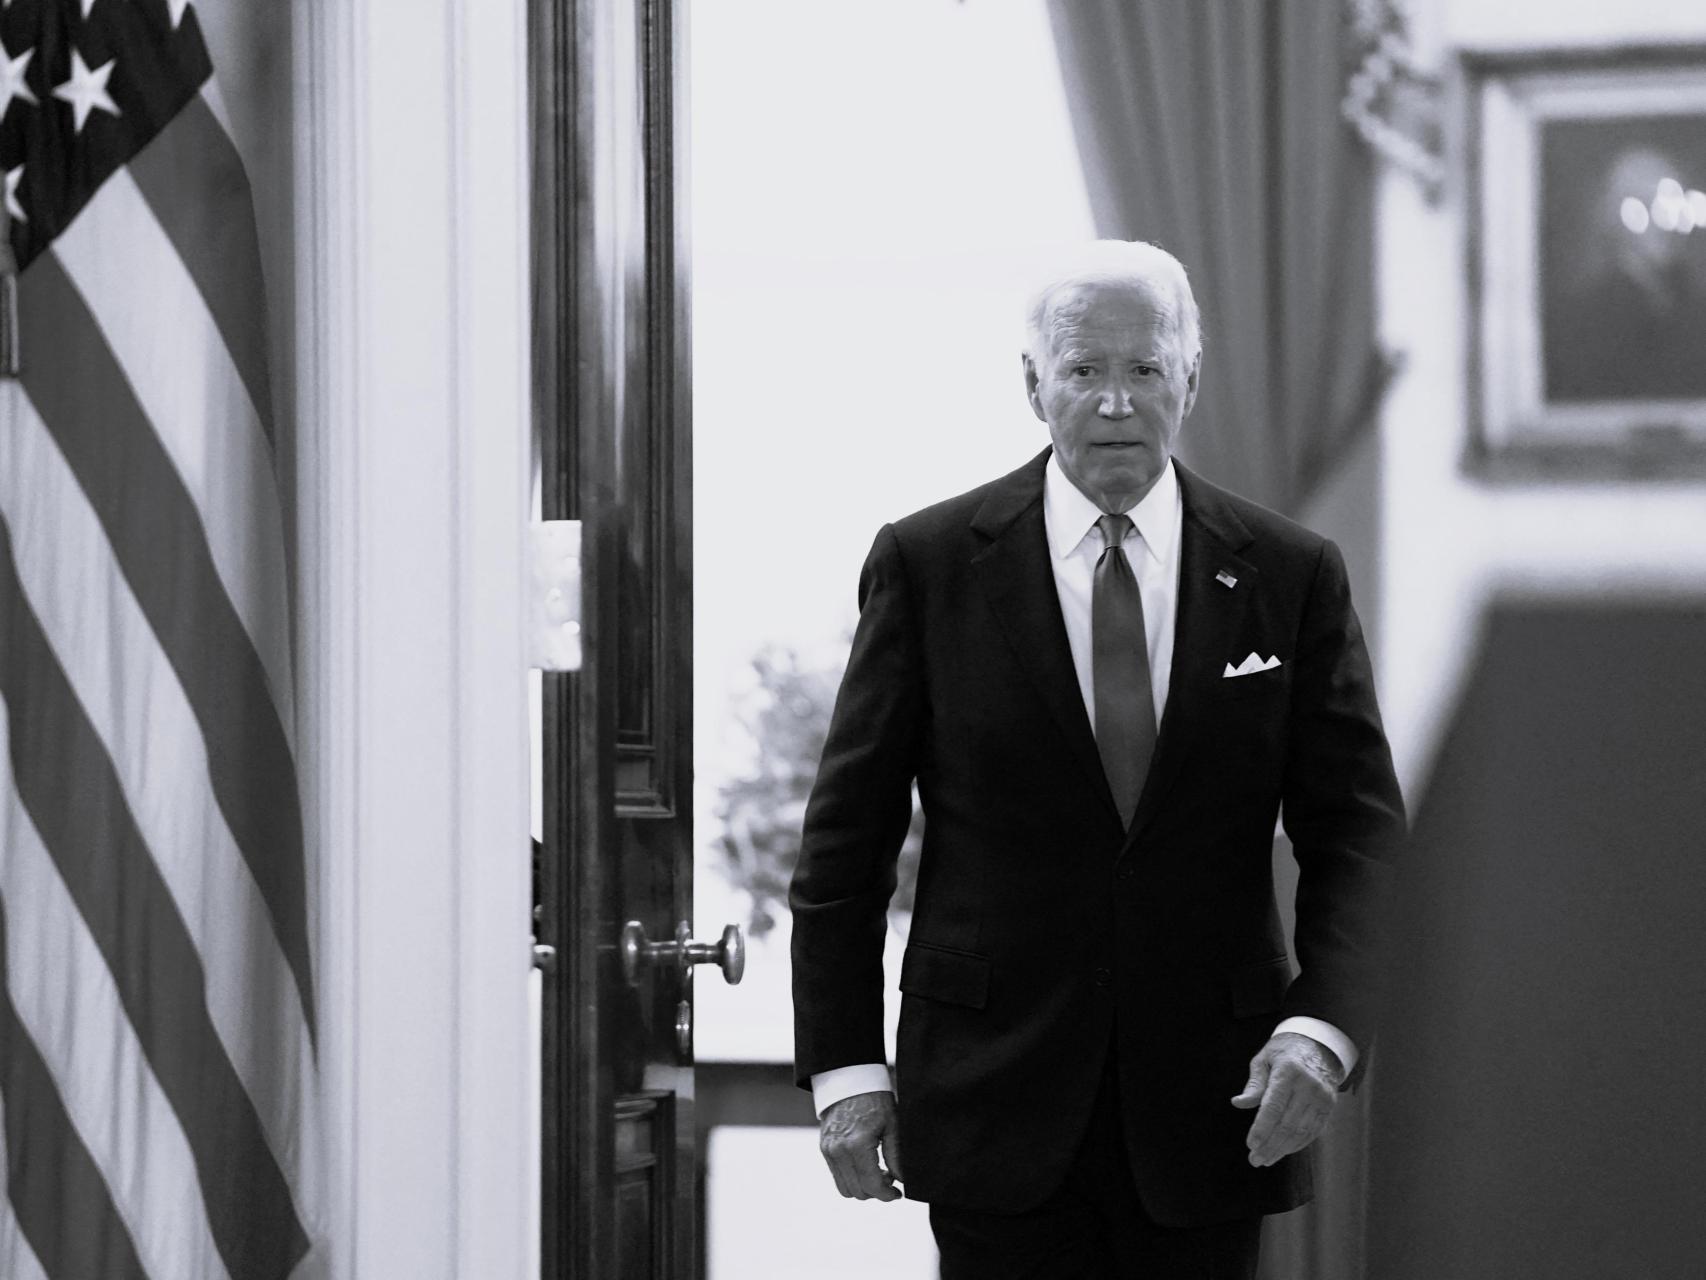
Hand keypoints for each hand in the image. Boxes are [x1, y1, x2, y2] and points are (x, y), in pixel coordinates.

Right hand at [817, 1090, 904, 1200]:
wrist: (849, 1079)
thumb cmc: (874, 1098)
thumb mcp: (892, 1125)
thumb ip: (896, 1156)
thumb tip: (902, 1181)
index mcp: (857, 1145)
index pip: (871, 1186)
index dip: (887, 1195)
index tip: (898, 1193)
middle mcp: (838, 1151)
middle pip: (858, 1192)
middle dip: (876, 1192)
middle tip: (890, 1178)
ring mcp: (828, 1150)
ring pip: (845, 1189)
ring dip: (862, 1187)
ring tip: (878, 1172)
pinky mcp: (824, 1148)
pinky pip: (837, 1176)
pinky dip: (852, 1178)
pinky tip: (865, 1165)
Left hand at [1230, 1031, 1343, 1166]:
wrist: (1318, 1045)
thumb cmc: (1284, 1052)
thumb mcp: (1264, 1059)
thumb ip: (1254, 1083)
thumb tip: (1238, 1103)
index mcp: (1288, 1072)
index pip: (1274, 1107)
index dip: (1262, 1128)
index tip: (1251, 1144)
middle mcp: (1308, 1086)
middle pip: (1287, 1124)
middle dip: (1270, 1145)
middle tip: (1254, 1159)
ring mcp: (1321, 1097)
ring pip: (1301, 1131)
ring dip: (1282, 1149)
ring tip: (1266, 1159)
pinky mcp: (1328, 1106)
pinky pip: (1313, 1131)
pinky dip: (1297, 1144)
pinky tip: (1283, 1150)